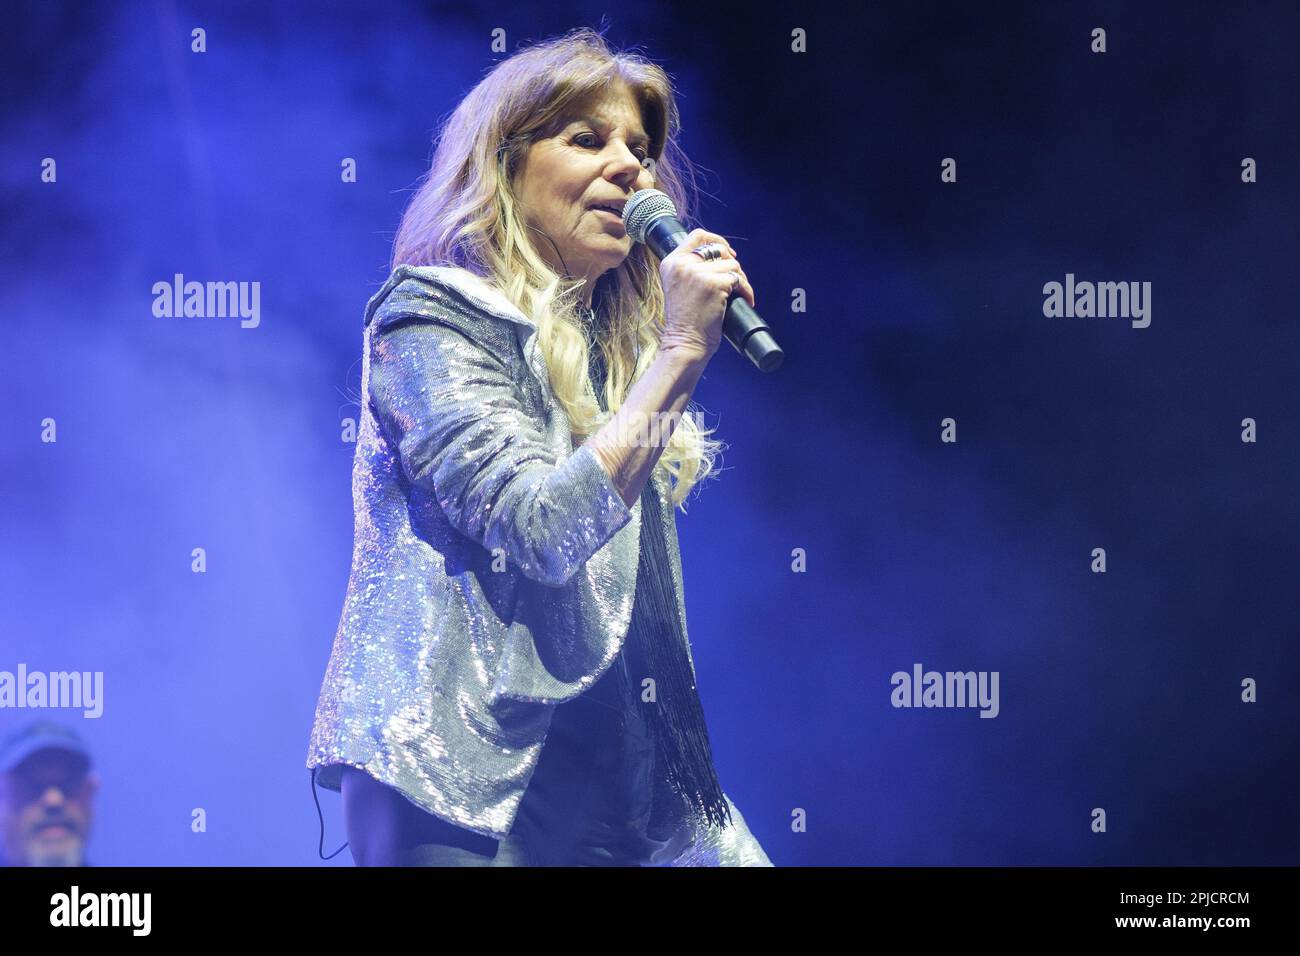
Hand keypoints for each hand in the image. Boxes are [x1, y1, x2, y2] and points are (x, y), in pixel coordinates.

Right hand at [658, 229, 754, 366]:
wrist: (684, 343)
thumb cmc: (685, 321)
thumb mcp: (678, 287)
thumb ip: (690, 269)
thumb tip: (720, 254)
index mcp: (670, 263)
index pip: (697, 236)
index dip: (716, 239)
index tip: (726, 252)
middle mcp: (682, 264)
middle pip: (718, 249)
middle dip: (731, 262)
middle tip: (735, 278)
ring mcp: (698, 273)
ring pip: (732, 264)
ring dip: (740, 279)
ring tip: (738, 294)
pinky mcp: (714, 284)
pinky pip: (739, 280)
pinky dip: (746, 290)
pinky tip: (745, 300)